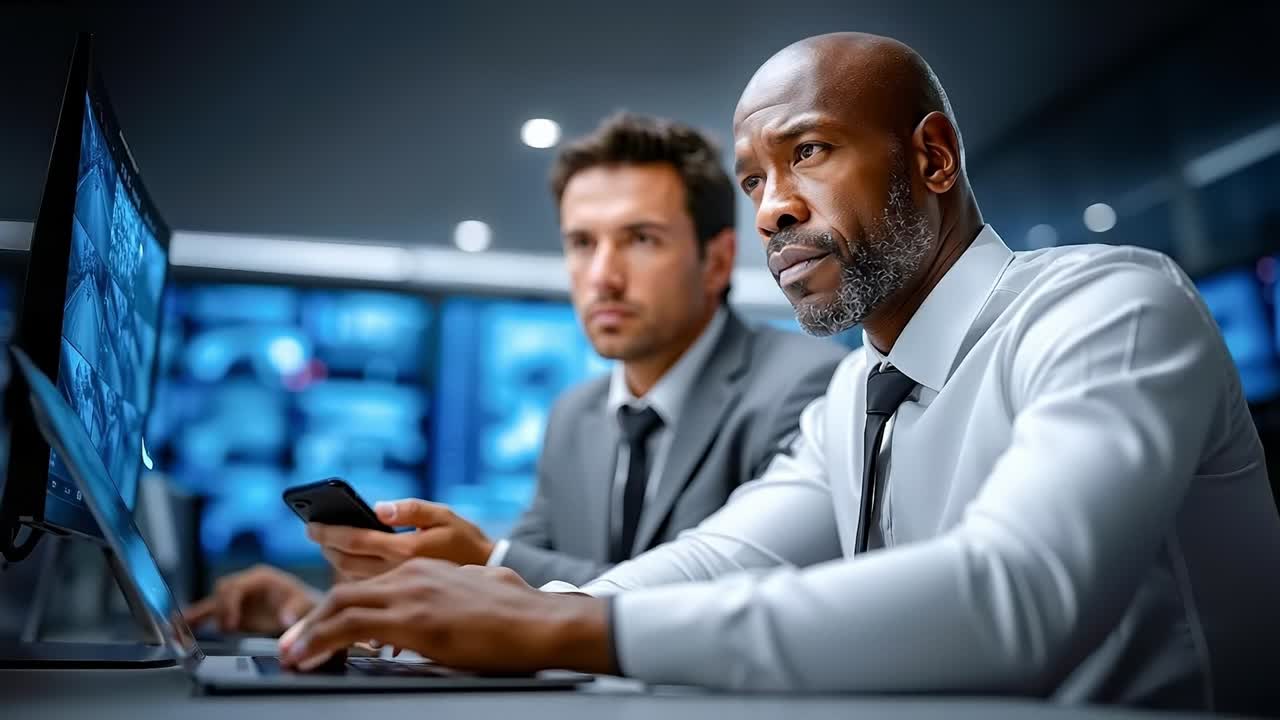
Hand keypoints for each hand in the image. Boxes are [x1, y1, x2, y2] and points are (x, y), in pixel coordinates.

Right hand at [182, 564, 318, 634]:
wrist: (307, 613)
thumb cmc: (306, 605)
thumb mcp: (305, 604)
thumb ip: (295, 609)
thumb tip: (284, 618)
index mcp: (260, 577)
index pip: (236, 585)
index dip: (229, 604)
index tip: (229, 625)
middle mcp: (245, 584)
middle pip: (221, 591)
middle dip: (218, 610)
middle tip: (224, 631)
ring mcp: (237, 598)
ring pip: (211, 601)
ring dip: (197, 615)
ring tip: (179, 630)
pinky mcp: (231, 612)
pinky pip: (208, 613)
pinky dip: (194, 621)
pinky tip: (178, 630)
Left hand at [278, 559, 613, 674]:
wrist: (539, 621)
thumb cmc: (517, 614)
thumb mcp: (475, 595)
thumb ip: (448, 600)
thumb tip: (438, 623)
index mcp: (427, 571)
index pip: (367, 589)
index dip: (335, 612)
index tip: (316, 633)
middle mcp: (413, 576)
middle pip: (345, 594)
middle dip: (311, 622)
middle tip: (290, 647)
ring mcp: (412, 595)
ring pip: (341, 606)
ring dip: (309, 633)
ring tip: (291, 656)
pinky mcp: (414, 620)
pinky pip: (352, 626)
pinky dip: (322, 641)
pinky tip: (309, 657)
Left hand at [306, 498, 495, 578]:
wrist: (490, 582)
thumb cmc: (467, 543)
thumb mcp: (446, 516)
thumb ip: (411, 510)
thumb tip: (379, 508)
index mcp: (406, 549)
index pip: (356, 539)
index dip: (329, 531)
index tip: (311, 524)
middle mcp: (397, 573)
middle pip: (345, 562)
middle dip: (326, 546)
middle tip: (315, 531)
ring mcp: (396, 592)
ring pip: (352, 578)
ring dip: (335, 561)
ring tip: (329, 546)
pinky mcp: (399, 604)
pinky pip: (365, 590)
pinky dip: (351, 576)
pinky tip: (349, 565)